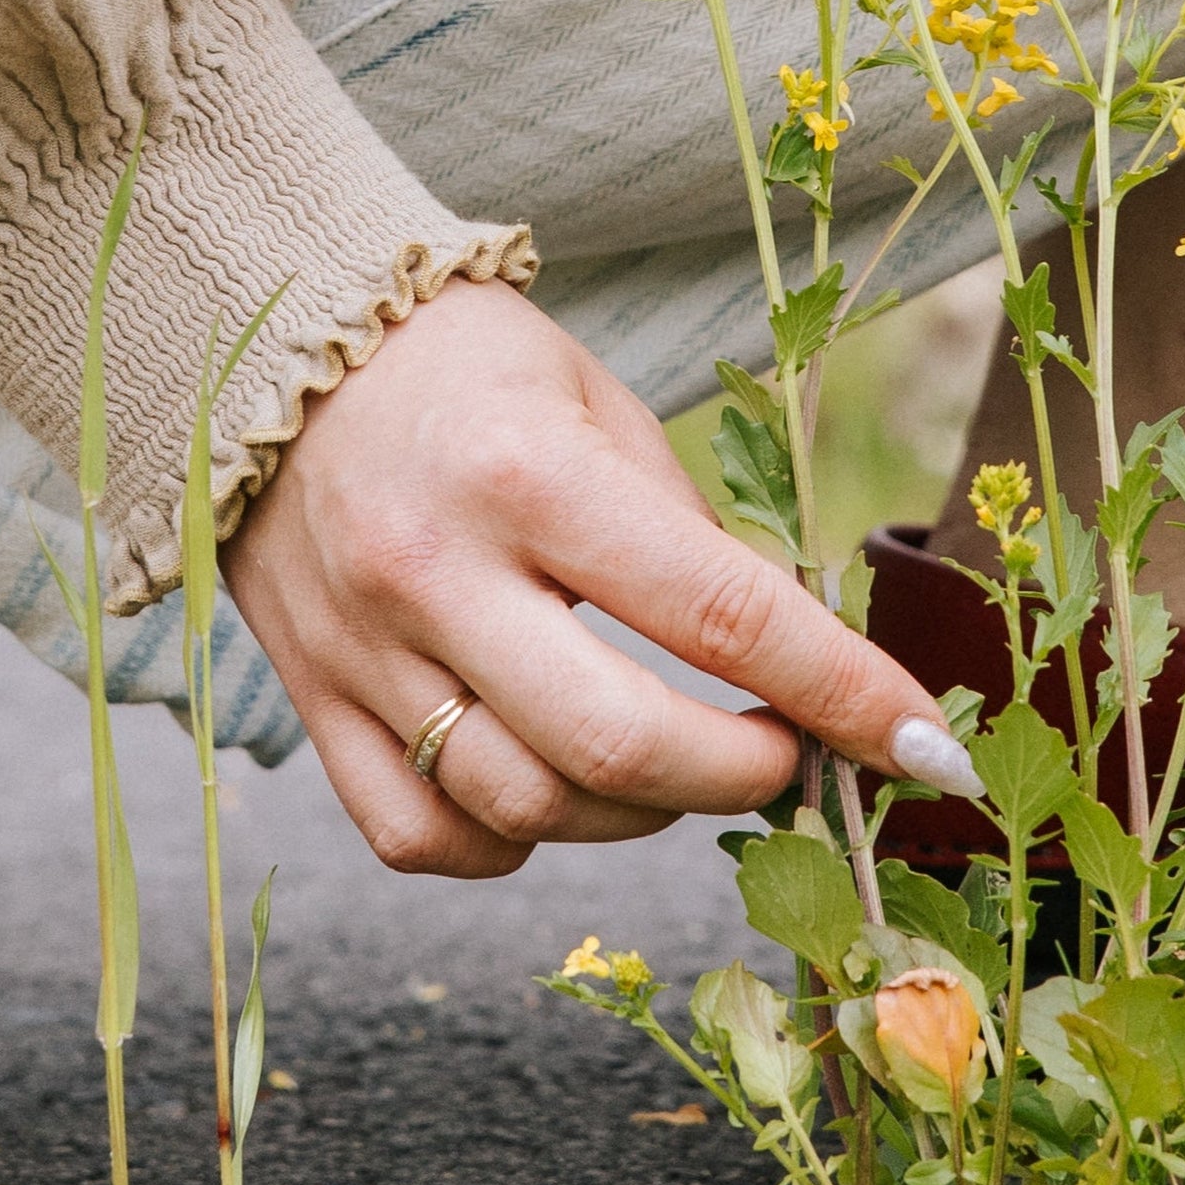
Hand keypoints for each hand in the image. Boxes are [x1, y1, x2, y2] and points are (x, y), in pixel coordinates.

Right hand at [221, 279, 970, 877]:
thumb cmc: (458, 364)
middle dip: (743, 776)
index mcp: (526, 472)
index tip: (921, 743)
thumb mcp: (591, 398)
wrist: (263, 340)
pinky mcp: (311, 698)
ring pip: (525, 809)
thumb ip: (680, 529)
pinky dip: (507, 843)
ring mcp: (361, 647)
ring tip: (672, 765)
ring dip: (636, 816)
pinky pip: (419, 834)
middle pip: (619, 748)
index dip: (843, 691)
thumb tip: (786, 658)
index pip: (720, 614)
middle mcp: (435, 569)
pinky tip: (548, 791)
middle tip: (786, 754)